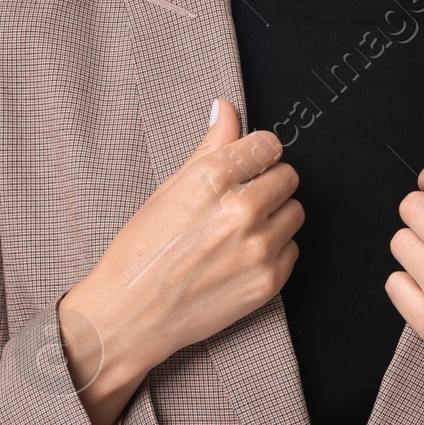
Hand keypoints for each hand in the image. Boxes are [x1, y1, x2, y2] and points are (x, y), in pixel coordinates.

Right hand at [57, 99, 302, 424]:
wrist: (129, 316)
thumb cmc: (141, 249)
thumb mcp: (170, 189)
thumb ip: (209, 147)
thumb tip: (226, 108)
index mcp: (212, 178)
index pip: (269, 145)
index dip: (257, 154)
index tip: (248, 164)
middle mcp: (241, 210)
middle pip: (289, 176)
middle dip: (268, 183)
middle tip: (241, 200)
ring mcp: (258, 248)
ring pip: (295, 212)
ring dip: (274, 216)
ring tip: (239, 230)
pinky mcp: (268, 282)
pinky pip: (292, 249)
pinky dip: (274, 250)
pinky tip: (240, 256)